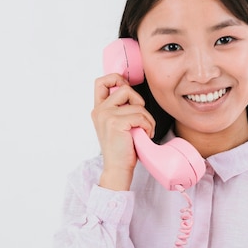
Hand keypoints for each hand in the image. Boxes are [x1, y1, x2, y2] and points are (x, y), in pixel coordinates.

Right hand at [91, 73, 154, 190]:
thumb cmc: (121, 148)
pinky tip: (145, 135)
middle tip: (140, 117)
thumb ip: (119, 108)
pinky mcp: (116, 123)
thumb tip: (131, 92)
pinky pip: (141, 116)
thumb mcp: (116, 124)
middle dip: (138, 101)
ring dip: (147, 118)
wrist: (117, 169)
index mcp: (98, 109)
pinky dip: (148, 126)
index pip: (101, 82)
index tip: (127, 88)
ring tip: (144, 130)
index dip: (116, 79)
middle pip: (124, 88)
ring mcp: (106, 115)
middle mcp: (100, 110)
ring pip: (137, 105)